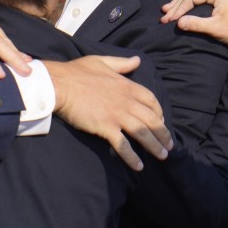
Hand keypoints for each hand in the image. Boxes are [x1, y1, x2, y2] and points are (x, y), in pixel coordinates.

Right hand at [46, 55, 172, 171]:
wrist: (59, 84)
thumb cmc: (76, 72)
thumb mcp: (101, 61)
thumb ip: (121, 63)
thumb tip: (137, 60)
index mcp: (127, 86)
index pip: (151, 100)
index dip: (159, 112)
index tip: (161, 121)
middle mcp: (126, 101)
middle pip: (152, 120)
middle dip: (163, 133)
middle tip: (169, 145)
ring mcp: (117, 115)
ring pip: (142, 133)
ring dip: (154, 146)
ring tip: (162, 156)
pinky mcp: (105, 127)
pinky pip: (123, 145)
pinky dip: (132, 157)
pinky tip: (138, 167)